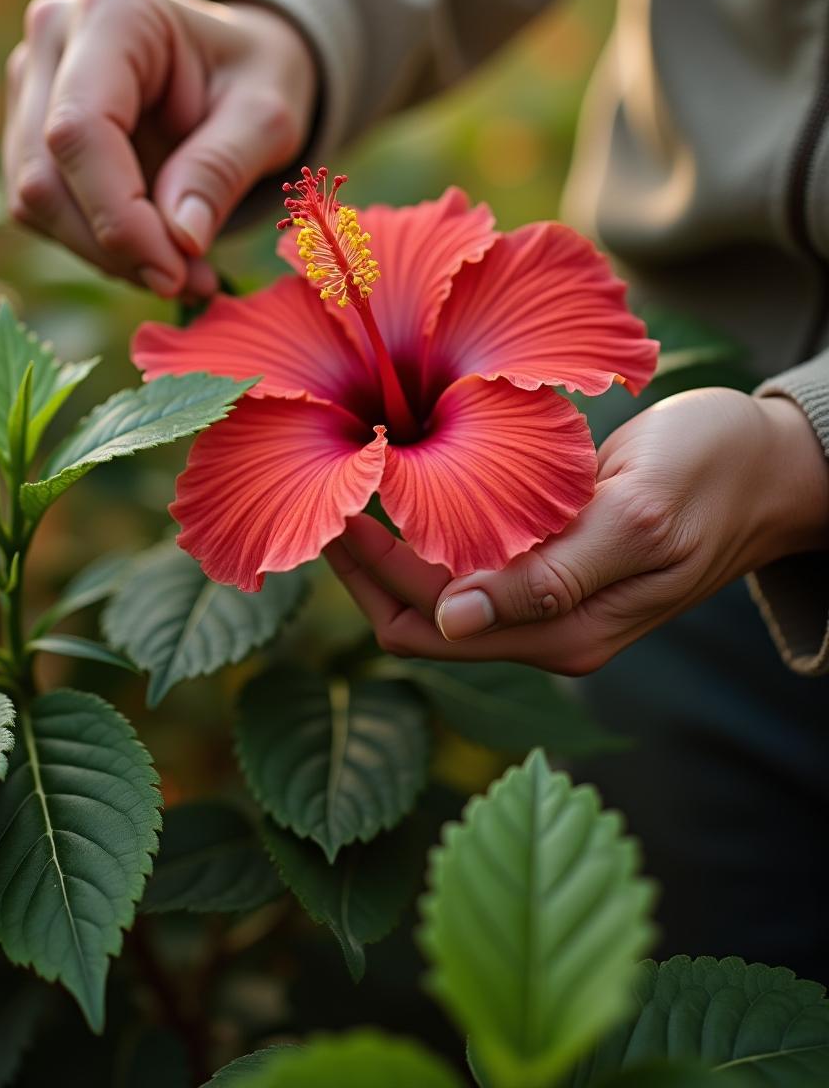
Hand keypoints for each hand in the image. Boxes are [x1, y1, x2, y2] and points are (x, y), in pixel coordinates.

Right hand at [3, 0, 317, 297]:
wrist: (236, 67)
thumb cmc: (256, 79)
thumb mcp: (268, 116)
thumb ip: (222, 168)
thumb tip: (179, 240)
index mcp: (114, 12)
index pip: (81, 128)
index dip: (118, 214)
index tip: (175, 270)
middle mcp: (54, 36)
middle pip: (46, 171)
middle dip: (114, 245)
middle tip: (187, 281)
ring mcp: (31, 82)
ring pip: (34, 199)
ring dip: (105, 254)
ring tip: (182, 271)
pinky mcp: (26, 129)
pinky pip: (41, 210)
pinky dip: (96, 247)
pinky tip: (154, 252)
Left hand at [325, 388, 828, 673]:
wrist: (769, 462)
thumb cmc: (712, 476)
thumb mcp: (637, 516)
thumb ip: (552, 575)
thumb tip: (454, 618)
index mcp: (562, 629)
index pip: (424, 624)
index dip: (367, 571)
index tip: (329, 502)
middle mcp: (545, 623)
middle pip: (415, 612)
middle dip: (361, 557)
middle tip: (322, 482)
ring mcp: (548, 591)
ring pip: (435, 582)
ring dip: (390, 535)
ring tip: (348, 470)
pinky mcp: (553, 554)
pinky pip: (469, 552)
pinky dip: (430, 517)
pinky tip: (406, 468)